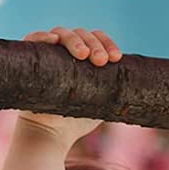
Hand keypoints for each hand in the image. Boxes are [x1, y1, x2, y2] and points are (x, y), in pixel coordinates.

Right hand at [17, 26, 122, 149]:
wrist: (51, 136)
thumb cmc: (77, 120)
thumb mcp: (102, 102)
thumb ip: (114, 88)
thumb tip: (138, 81)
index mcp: (84, 56)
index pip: (98, 39)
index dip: (108, 44)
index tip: (116, 58)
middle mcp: (66, 51)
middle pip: (82, 34)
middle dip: (95, 45)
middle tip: (101, 61)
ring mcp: (47, 53)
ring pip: (61, 33)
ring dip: (74, 41)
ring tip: (83, 54)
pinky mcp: (30, 59)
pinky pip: (32, 39)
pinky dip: (41, 37)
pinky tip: (53, 40)